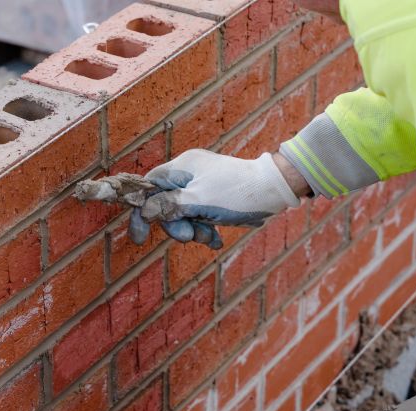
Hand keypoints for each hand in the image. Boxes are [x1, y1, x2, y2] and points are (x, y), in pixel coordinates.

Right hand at [128, 150, 299, 248]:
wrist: (275, 190)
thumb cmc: (236, 193)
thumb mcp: (198, 202)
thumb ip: (168, 206)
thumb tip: (144, 211)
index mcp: (182, 167)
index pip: (149, 186)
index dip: (142, 210)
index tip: (140, 237)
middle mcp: (190, 173)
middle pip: (166, 203)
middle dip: (176, 224)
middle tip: (190, 237)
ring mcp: (203, 184)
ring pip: (184, 212)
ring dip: (193, 229)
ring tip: (209, 238)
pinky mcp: (215, 196)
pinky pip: (200, 214)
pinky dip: (205, 227)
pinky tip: (216, 239)